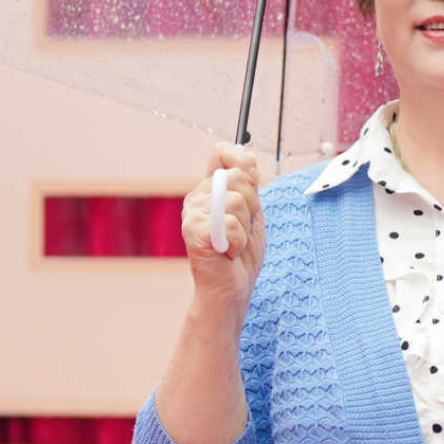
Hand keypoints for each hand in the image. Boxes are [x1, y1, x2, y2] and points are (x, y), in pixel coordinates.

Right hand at [181, 142, 270, 309]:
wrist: (231, 289)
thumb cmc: (240, 254)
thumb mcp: (251, 212)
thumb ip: (248, 184)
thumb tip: (247, 156)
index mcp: (209, 190)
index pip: (222, 153)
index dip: (242, 160)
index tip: (252, 180)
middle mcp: (196, 197)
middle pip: (237, 177)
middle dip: (251, 205)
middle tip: (241, 228)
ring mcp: (192, 214)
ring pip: (236, 201)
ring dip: (245, 228)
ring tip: (234, 243)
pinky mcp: (194, 231)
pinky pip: (230, 223)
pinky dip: (238, 242)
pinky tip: (229, 252)